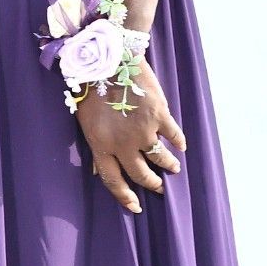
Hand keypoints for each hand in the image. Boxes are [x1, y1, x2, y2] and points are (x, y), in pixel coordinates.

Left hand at [76, 57, 185, 213]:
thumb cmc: (90, 86)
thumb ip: (99, 142)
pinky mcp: (160, 116)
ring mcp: (143, 131)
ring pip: (161, 158)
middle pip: (140, 174)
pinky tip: (181, 146)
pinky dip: (179, 142)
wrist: (108, 59)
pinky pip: (174, 136)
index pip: (112, 180)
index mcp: (100, 144)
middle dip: (151, 184)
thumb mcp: (85, 119)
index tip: (136, 207)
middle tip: (159, 187)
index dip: (125, 196)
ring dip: (168, 165)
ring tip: (173, 168)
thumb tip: (103, 164)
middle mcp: (123, 143)